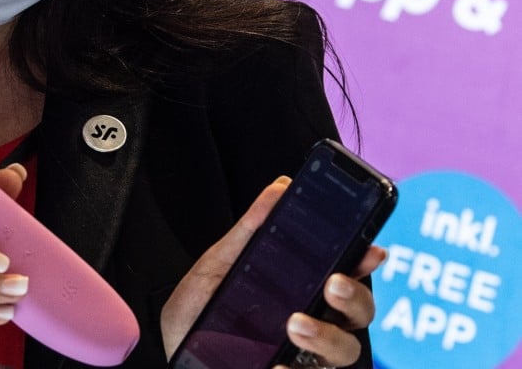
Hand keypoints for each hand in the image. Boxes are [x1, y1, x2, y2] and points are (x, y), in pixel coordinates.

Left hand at [160, 177, 386, 367]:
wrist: (168, 348)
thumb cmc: (200, 306)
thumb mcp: (221, 262)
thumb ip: (252, 229)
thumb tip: (280, 188)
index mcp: (303, 291)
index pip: (347, 276)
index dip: (365, 263)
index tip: (371, 250)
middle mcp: (311, 324)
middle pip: (358, 315)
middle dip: (354, 297)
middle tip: (332, 284)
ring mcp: (301, 357)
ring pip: (343, 352)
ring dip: (327, 336)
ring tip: (295, 323)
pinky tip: (278, 364)